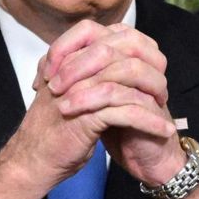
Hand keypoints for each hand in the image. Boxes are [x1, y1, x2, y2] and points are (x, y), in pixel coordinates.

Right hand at [0, 20, 175, 198]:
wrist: (33, 161)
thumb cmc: (54, 129)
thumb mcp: (69, 93)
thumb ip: (85, 72)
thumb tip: (120, 59)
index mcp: (67, 59)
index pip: (109, 36)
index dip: (137, 49)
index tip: (153, 70)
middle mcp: (71, 69)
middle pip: (122, 54)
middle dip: (149, 71)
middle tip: (162, 92)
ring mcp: (78, 90)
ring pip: (127, 80)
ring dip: (153, 96)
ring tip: (165, 111)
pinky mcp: (85, 116)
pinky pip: (126, 112)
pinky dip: (149, 121)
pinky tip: (163, 130)